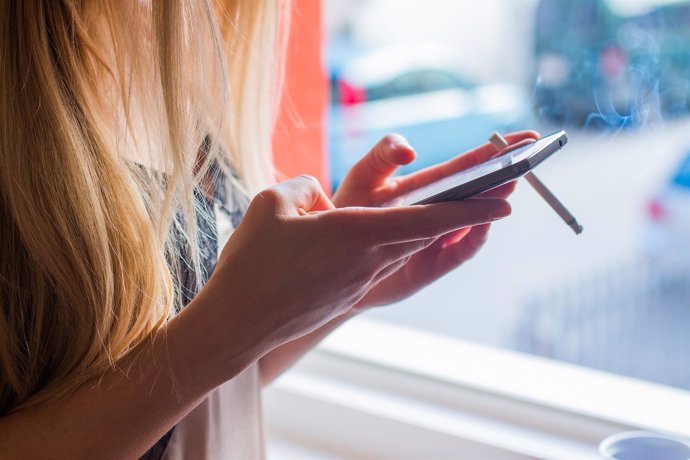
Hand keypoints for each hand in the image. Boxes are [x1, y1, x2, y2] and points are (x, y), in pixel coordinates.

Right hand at [206, 175, 511, 348]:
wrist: (238, 322)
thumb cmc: (252, 262)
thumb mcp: (273, 203)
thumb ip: (308, 187)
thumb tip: (324, 199)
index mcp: (356, 234)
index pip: (427, 219)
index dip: (470, 211)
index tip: (504, 203)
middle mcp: (368, 261)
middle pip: (427, 234)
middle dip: (467, 213)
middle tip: (498, 194)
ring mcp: (360, 282)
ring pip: (405, 249)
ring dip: (434, 231)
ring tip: (451, 210)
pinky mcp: (348, 295)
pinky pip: (380, 263)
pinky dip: (399, 246)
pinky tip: (387, 237)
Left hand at [333, 131, 539, 309]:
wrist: (332, 256)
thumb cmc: (346, 211)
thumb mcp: (364, 174)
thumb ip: (384, 154)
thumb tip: (410, 151)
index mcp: (430, 186)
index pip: (469, 166)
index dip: (496, 152)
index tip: (526, 137)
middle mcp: (441, 210)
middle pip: (480, 190)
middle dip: (505, 174)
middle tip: (530, 157)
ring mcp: (440, 236)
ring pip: (475, 219)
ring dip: (494, 202)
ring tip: (510, 183)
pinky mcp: (433, 264)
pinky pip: (461, 250)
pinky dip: (474, 236)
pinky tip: (483, 220)